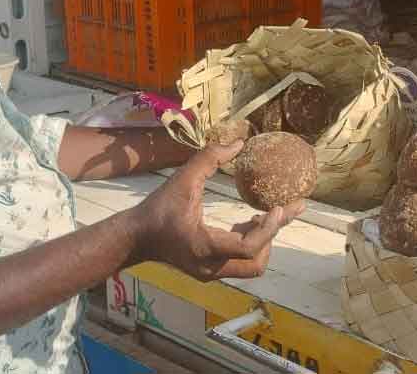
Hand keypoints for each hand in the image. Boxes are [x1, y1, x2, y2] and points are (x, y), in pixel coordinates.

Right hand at [131, 141, 305, 281]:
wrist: (136, 238)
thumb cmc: (158, 208)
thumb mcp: (182, 179)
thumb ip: (209, 158)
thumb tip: (239, 143)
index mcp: (206, 247)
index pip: (248, 248)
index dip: (268, 230)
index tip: (279, 207)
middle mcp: (211, 267)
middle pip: (256, 263)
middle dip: (271, 236)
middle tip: (280, 211)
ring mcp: (211, 273)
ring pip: (251, 266)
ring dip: (261, 241)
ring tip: (263, 215)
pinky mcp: (209, 272)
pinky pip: (239, 263)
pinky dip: (249, 244)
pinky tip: (248, 223)